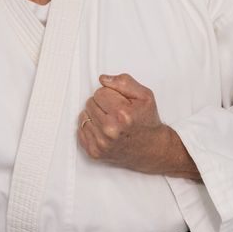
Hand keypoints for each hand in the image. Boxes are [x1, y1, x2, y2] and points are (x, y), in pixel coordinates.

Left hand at [77, 73, 199, 179]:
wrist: (152, 149)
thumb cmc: (147, 122)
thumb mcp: (145, 96)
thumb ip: (124, 82)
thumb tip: (103, 79)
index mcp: (122, 114)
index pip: (99, 92)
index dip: (110, 95)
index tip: (120, 103)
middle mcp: (110, 130)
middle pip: (90, 103)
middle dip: (102, 105)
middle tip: (116, 113)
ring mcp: (101, 143)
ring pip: (83, 116)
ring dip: (95, 117)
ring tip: (111, 122)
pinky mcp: (94, 152)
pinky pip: (80, 130)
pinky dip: (91, 129)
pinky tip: (104, 131)